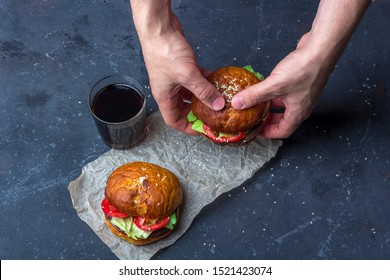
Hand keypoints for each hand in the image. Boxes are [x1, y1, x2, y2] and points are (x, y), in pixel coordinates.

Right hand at [132, 6, 223, 134]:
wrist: (159, 28)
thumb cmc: (164, 51)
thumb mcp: (188, 76)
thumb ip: (203, 91)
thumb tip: (217, 105)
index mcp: (164, 97)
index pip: (174, 120)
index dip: (187, 127)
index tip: (201, 129)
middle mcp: (169, 89)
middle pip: (183, 108)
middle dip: (198, 112)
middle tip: (213, 115)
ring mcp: (175, 77)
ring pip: (191, 93)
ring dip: (204, 95)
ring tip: (219, 99)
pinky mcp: (181, 66)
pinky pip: (195, 78)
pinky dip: (205, 81)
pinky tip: (217, 80)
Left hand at [232, 32, 333, 138]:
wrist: (321, 48)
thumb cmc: (305, 69)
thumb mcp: (274, 85)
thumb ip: (254, 95)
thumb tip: (238, 103)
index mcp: (298, 112)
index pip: (283, 131)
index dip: (268, 133)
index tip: (256, 131)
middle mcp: (302, 105)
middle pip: (283, 119)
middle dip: (268, 120)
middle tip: (254, 117)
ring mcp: (303, 93)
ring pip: (283, 105)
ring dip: (270, 105)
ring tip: (256, 102)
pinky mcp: (301, 82)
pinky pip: (285, 93)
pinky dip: (274, 93)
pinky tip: (265, 87)